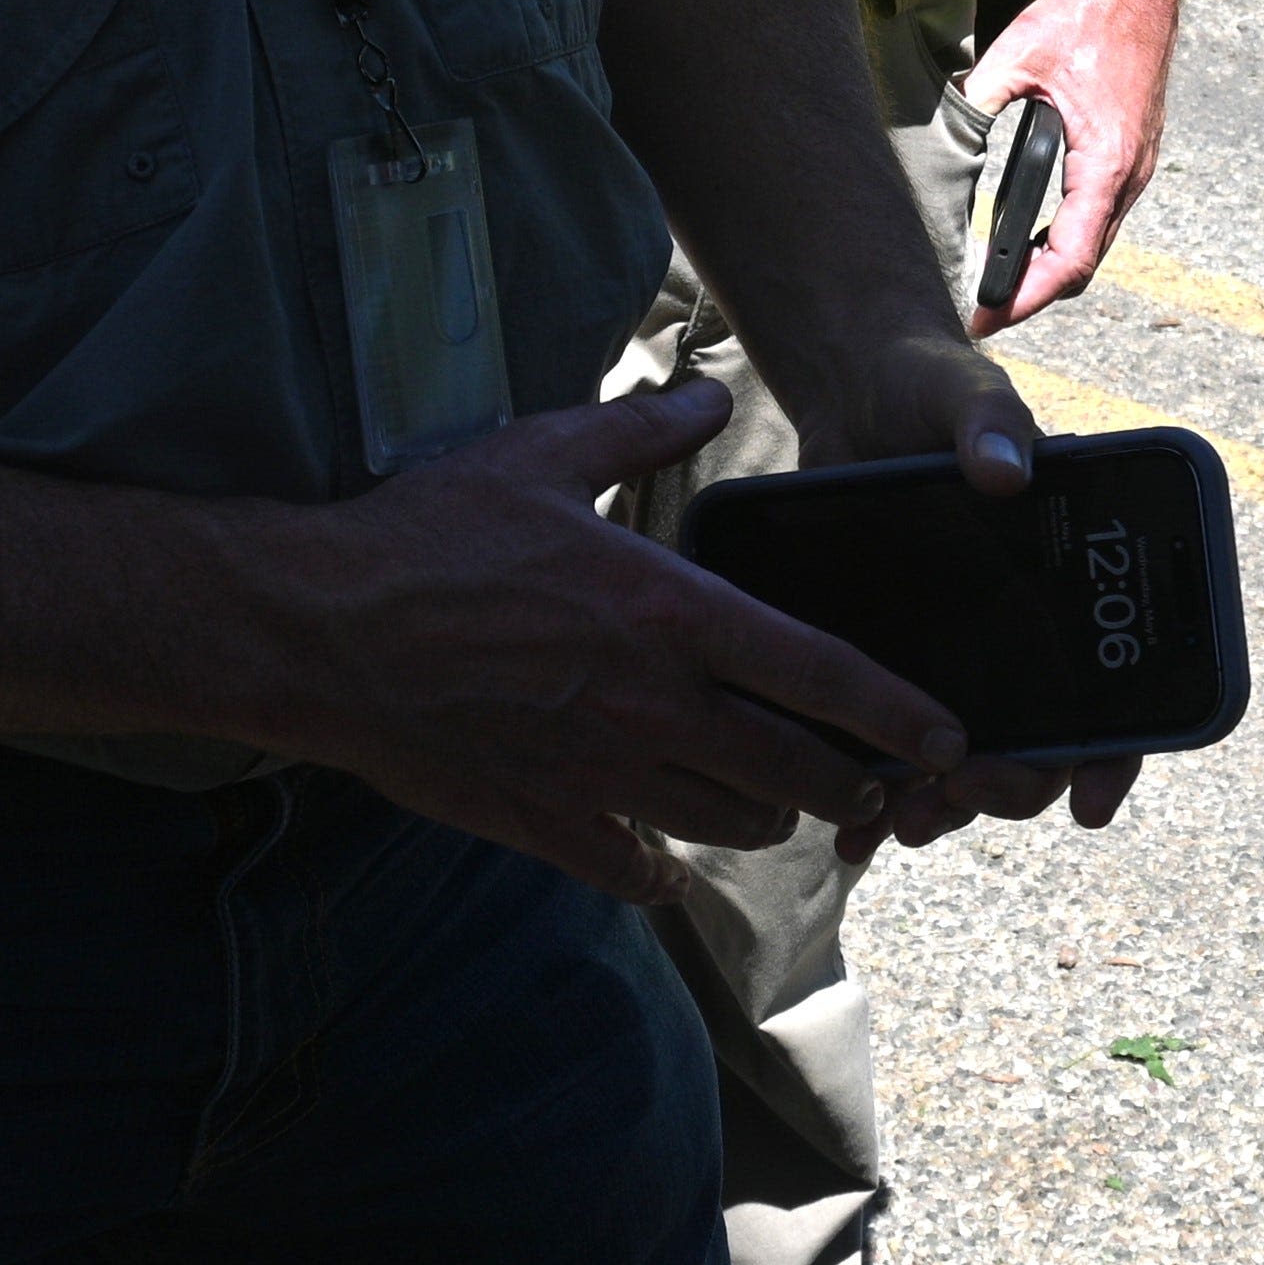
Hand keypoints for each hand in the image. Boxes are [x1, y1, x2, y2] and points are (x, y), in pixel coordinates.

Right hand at [238, 377, 990, 906]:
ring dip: (764, 816)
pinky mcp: (537, 820)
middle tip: (877, 782)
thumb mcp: (547, 451)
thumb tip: (708, 396)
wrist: (315, 631)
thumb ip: (645, 427)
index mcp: (668, 615)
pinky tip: (667, 859)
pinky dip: (660, 868)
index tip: (948, 736)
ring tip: (780, 798)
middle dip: (848, 783)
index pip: (818, 674)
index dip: (895, 712)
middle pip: (788, 771)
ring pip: (723, 825)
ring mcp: (594, 775)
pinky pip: (630, 868)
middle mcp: (648, 706)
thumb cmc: (430, 533)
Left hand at [801, 330, 1141, 856]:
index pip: (1121, 679)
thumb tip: (1009, 471)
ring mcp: (961, 652)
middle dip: (1013, 785)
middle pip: (1044, 741)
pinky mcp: (897, 660)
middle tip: (966, 793)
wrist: (857, 395)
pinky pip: (901, 744)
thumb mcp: (967, 393)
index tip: (1091, 801)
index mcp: (1068, 578)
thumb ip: (991, 424)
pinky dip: (882, 795)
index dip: (1117, 749)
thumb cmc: (934, 387)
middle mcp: (1026, 629)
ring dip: (946, 808)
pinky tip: (849, 832)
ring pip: (972, 761)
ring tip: (900, 827)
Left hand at [950, 0, 1183, 330]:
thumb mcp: (1021, 52)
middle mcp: (1130, 173)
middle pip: (1083, 264)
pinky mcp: (1132, 151)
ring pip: (1094, 242)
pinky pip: (1100, 214)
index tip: (984, 316)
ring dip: (1049, 269)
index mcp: (1108, 161)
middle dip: (1031, 295)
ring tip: (997, 284)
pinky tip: (1029, 238)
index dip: (1024, 297)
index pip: (1070, 258)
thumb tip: (939, 138)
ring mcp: (1136, 164)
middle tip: (979, 312)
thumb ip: (978, 102)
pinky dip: (1065, 238)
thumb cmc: (1090, 10)